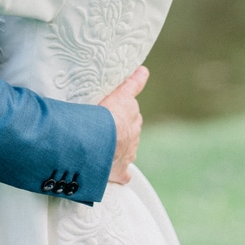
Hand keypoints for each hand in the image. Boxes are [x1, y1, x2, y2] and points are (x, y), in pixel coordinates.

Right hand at [99, 65, 147, 184]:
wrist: (100, 142)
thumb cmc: (99, 113)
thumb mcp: (112, 91)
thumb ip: (129, 83)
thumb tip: (144, 70)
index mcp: (128, 108)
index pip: (132, 95)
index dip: (134, 88)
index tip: (142, 75)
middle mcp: (133, 129)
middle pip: (131, 123)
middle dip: (122, 122)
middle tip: (106, 121)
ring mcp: (129, 150)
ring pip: (128, 145)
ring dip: (119, 145)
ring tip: (102, 144)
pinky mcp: (122, 169)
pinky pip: (123, 172)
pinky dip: (120, 172)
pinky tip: (116, 174)